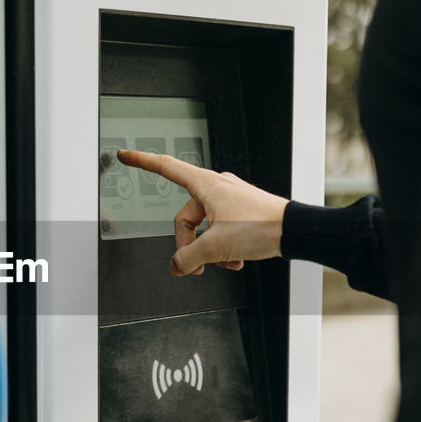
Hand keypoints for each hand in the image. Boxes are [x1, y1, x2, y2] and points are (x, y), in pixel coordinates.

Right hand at [115, 149, 288, 276]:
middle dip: (190, 245)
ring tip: (223, 263)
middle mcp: (216, 188)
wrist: (295, 232)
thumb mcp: (216, 247)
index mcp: (205, 185)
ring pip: (205, 229)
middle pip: (185, 218)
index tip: (125, 155)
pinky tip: (235, 261)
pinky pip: (221, 231)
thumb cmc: (261, 227)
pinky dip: (224, 249)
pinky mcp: (240, 212)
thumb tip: (178, 266)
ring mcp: (229, 199)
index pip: (165, 168)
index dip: (142, 161)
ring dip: (210, 251)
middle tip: (197, 266)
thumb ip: (188, 257)